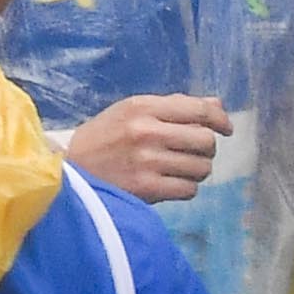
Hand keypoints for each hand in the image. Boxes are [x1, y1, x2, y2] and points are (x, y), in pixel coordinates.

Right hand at [68, 92, 234, 203]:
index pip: (199, 109)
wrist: (68, 170)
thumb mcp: (131, 111)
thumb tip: (217, 104)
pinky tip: (169, 183)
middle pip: (205, 141)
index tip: (225, 128)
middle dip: (205, 148)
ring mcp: (147, 161)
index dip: (220, 119)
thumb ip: (173, 106)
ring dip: (196, 170)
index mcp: (142, 107)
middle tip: (192, 152)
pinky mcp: (146, 188)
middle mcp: (146, 131)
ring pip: (201, 167)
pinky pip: (189, 189)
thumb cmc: (103, 138)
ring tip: (178, 169)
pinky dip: (185, 187)